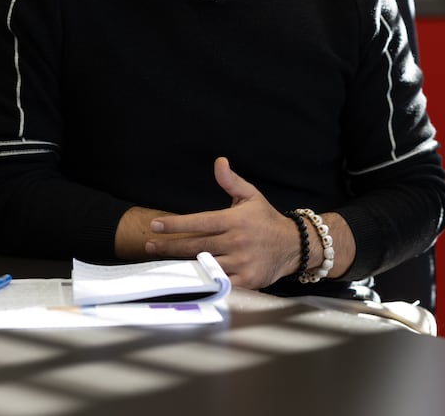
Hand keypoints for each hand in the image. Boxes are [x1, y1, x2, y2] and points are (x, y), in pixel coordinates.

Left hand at [144, 157, 300, 289]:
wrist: (293, 245)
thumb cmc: (266, 220)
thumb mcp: (251, 196)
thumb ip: (231, 181)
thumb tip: (219, 162)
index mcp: (234, 220)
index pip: (199, 222)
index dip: (176, 224)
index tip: (155, 225)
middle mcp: (236, 241)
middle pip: (195, 245)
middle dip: (170, 245)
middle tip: (151, 245)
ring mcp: (241, 262)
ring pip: (204, 264)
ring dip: (182, 265)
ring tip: (161, 264)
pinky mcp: (246, 280)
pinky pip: (219, 282)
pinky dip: (203, 281)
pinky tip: (188, 280)